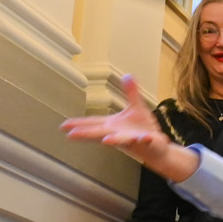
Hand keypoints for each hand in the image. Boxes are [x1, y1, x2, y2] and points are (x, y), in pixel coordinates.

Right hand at [60, 77, 199, 181]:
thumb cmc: (143, 129)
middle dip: (87, 134)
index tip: (63, 126)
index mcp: (113, 125)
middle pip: (100, 133)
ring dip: (114, 139)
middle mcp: (119, 134)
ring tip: (106, 140)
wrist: (159, 146)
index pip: (93, 123)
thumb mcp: (136, 108)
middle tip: (71, 135)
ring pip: (122, 140)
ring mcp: (132, 139)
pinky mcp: (147, 143)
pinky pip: (145, 140)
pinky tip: (143, 138)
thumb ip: (130, 93)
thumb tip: (127, 75)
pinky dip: (144, 139)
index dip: (79, 124)